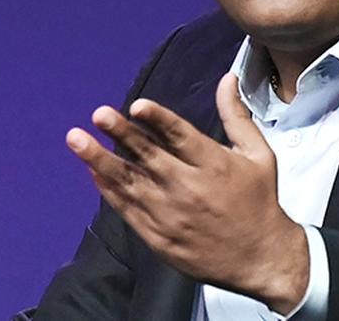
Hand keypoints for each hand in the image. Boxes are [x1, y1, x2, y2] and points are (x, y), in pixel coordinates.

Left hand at [66, 74, 310, 313]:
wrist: (262, 260)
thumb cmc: (260, 201)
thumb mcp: (258, 155)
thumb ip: (236, 116)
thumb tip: (226, 78)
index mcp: (215, 166)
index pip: (181, 138)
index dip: (158, 120)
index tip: (137, 106)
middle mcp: (189, 189)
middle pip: (149, 158)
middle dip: (122, 134)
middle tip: (98, 114)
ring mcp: (171, 216)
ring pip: (130, 183)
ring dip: (101, 160)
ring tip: (76, 139)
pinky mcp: (159, 238)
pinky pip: (127, 209)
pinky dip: (108, 190)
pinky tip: (93, 170)